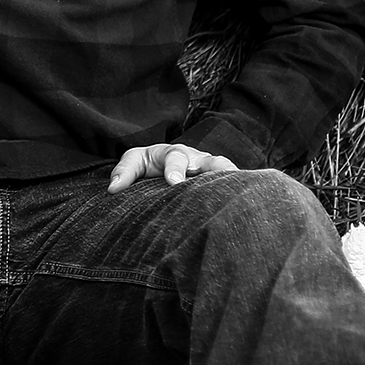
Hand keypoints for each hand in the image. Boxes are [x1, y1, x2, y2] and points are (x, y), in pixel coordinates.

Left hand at [107, 142, 238, 191]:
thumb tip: (113, 189)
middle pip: (214, 162)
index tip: (174, 183)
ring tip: (247, 197)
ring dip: (237, 184)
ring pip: (230, 175)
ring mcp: (214, 174)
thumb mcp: (134, 162)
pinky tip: (252, 211)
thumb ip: (124, 172)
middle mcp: (199, 161)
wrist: (164, 168)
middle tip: (221, 185)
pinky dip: (244, 196)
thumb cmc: (149, 165)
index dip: (175, 169)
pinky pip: (236, 190)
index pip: (175, 157)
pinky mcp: (223, 186)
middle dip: (218, 172)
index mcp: (174, 153)